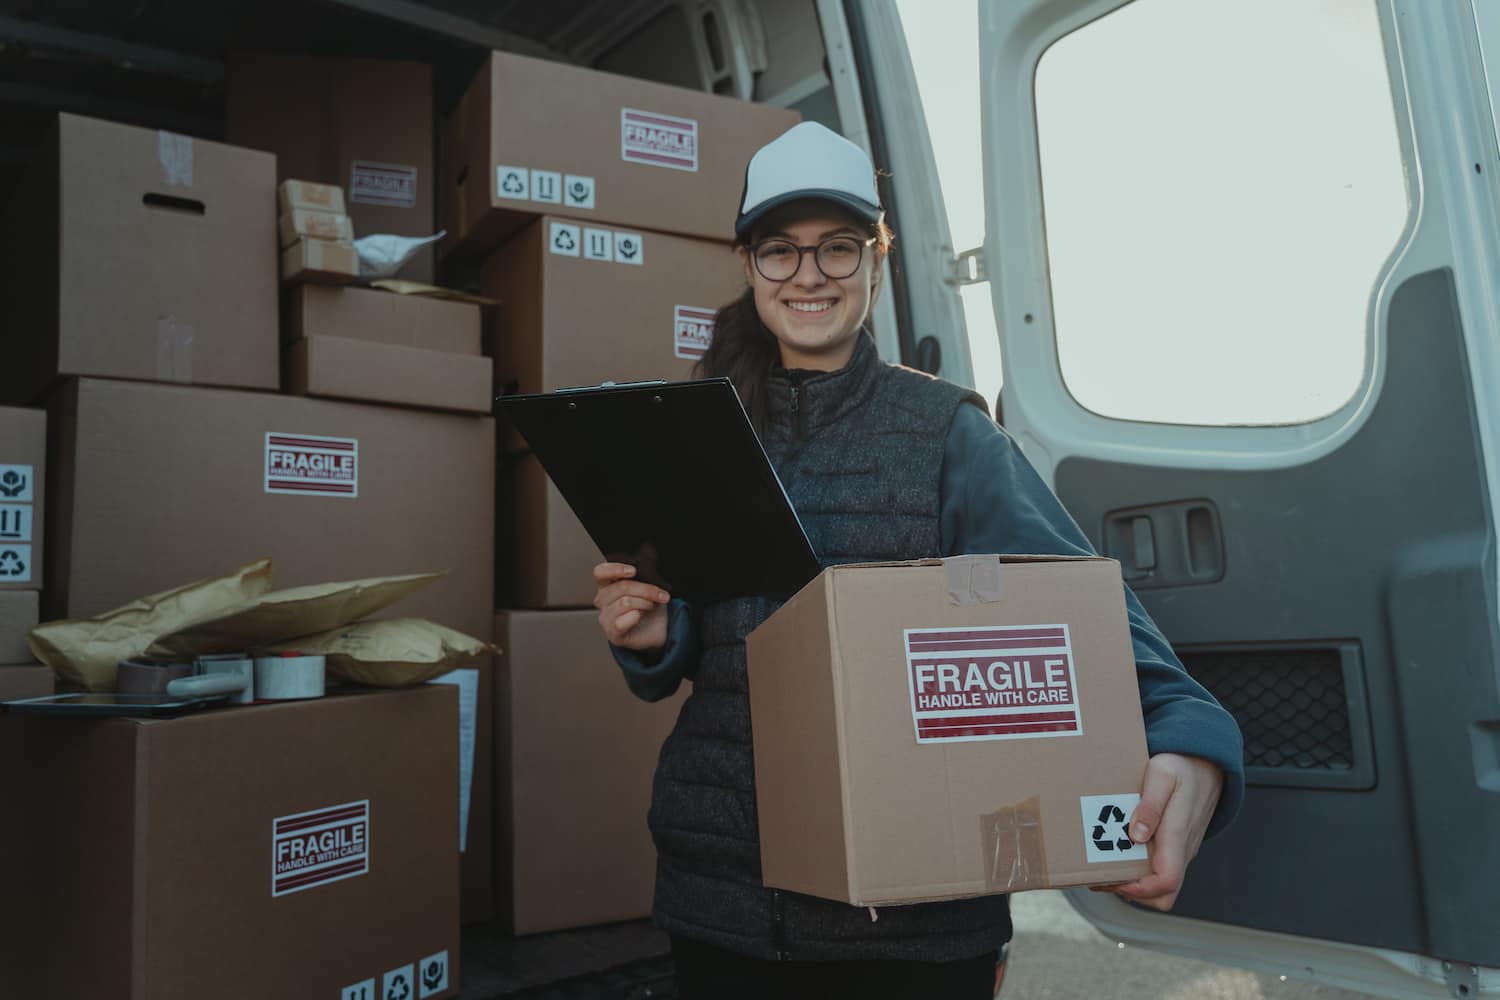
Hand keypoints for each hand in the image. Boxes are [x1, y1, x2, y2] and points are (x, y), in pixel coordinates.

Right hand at [592, 562, 670, 651]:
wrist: (657, 630)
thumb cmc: (649, 607)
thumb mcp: (648, 586)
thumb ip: (643, 575)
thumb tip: (648, 560)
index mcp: (607, 585)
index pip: (600, 572)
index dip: (615, 569)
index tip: (633, 571)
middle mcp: (603, 600)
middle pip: (621, 587)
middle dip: (646, 589)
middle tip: (661, 594)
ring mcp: (606, 617)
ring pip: (625, 603)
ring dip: (645, 603)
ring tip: (651, 606)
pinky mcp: (612, 633)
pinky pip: (621, 622)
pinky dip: (634, 617)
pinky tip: (640, 616)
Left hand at [1092, 752, 1223, 910]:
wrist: (1206, 766)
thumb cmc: (1183, 768)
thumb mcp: (1163, 775)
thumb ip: (1150, 805)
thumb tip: (1137, 835)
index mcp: (1178, 835)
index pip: (1166, 881)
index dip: (1139, 888)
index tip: (1113, 876)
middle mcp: (1182, 850)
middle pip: (1163, 895)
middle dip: (1132, 892)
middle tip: (1104, 875)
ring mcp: (1180, 851)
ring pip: (1160, 887)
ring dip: (1133, 884)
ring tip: (1105, 867)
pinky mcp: (1175, 848)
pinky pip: (1159, 871)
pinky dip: (1138, 871)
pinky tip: (1118, 856)